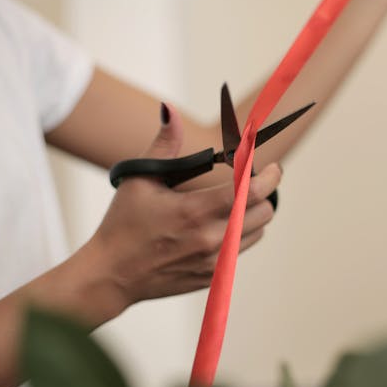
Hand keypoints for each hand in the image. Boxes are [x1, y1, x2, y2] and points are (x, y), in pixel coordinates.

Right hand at [88, 103, 280, 314]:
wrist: (112, 274)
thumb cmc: (122, 224)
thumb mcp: (139, 179)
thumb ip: (163, 144)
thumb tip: (170, 109)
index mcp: (193, 211)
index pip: (249, 192)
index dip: (270, 177)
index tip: (274, 167)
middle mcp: (210, 239)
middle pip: (263, 212)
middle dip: (262, 192)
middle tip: (249, 181)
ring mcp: (213, 262)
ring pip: (258, 232)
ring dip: (254, 214)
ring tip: (235, 203)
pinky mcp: (212, 277)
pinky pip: (242, 250)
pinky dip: (241, 234)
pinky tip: (221, 225)